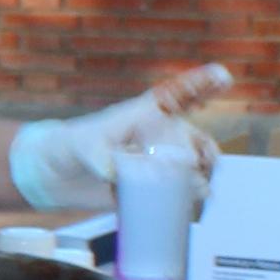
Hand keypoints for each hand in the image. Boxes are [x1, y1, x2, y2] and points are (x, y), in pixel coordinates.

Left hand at [11, 66, 236, 209]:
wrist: (55, 176)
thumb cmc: (68, 147)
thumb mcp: (83, 146)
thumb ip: (103, 157)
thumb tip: (123, 176)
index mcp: (144, 115)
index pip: (178, 96)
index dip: (202, 84)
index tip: (224, 75)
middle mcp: (157, 138)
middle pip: (195, 140)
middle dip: (206, 150)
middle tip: (201, 161)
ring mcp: (157, 164)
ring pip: (195, 167)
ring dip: (203, 176)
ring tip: (198, 189)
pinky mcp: (151, 190)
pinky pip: (180, 194)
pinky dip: (191, 198)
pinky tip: (194, 204)